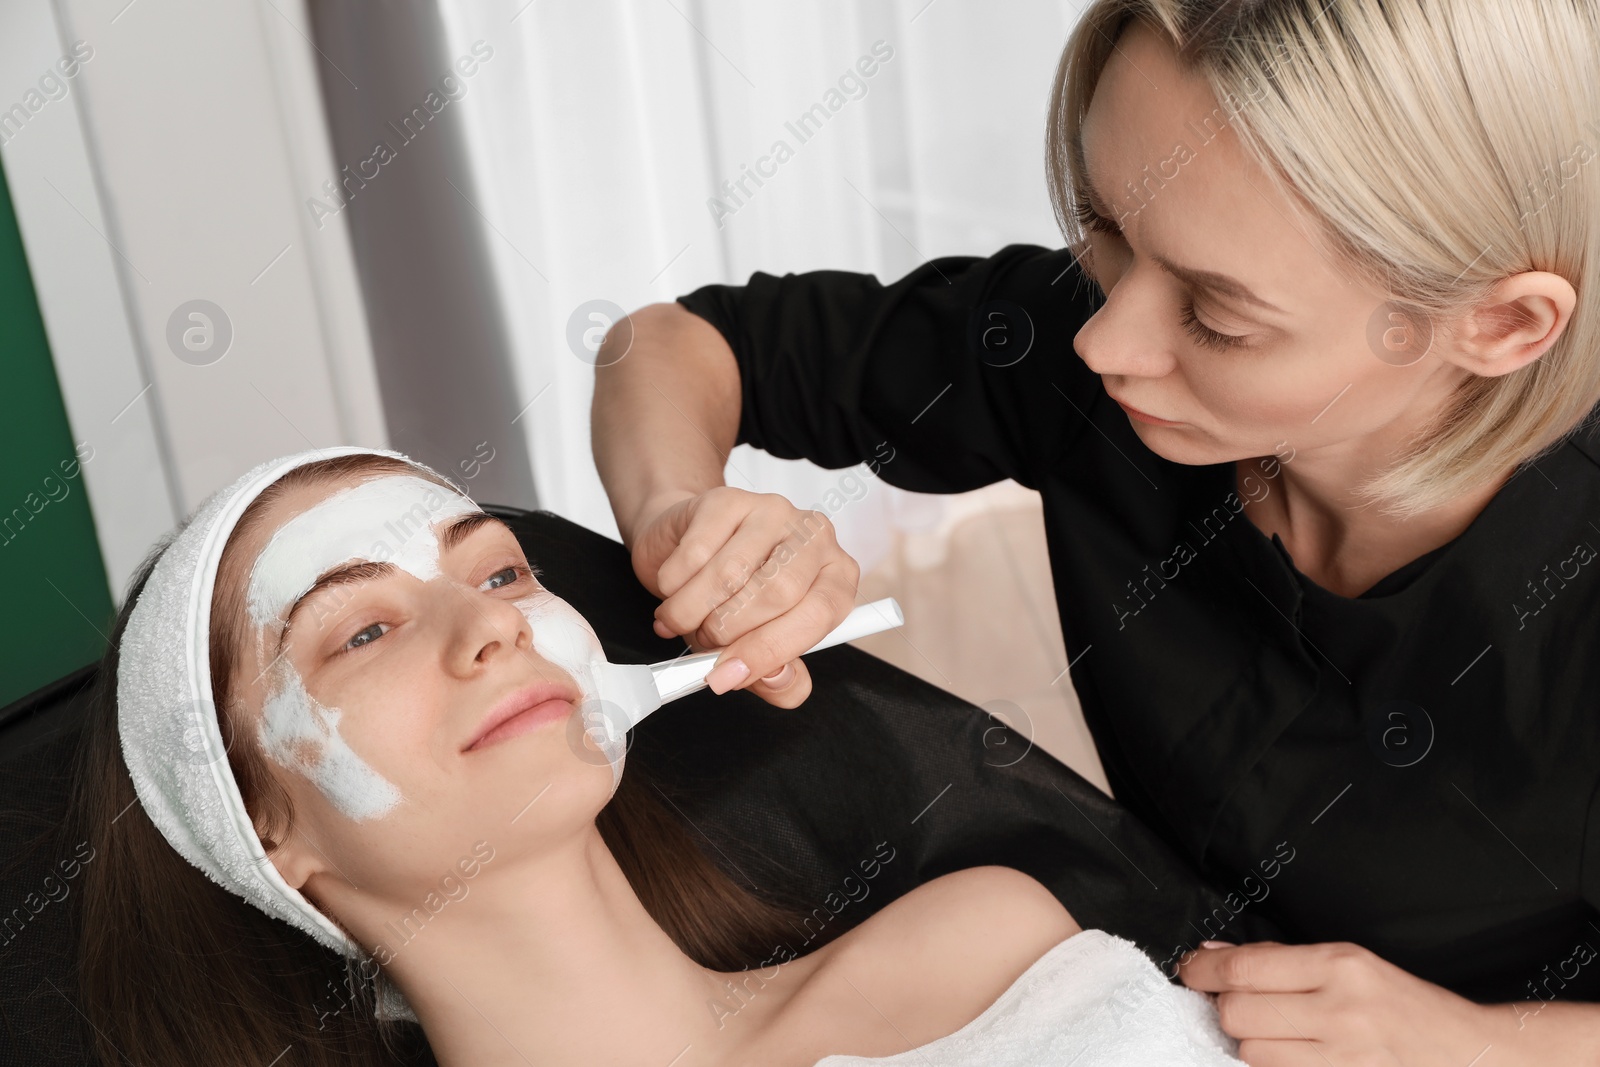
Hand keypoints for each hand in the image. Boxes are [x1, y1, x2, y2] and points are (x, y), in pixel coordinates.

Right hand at [627, 485, 861, 707]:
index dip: (770, 651)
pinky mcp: (728, 498)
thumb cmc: (730, 599)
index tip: (728, 677)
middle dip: (726, 633)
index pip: (819, 615)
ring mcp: (772, 511)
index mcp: (836, 577)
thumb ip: (780, 677)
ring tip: (679, 620)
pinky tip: (671, 589)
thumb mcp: (759, 646)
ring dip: (691, 612)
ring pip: (730, 575)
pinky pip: (695, 553)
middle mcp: (814, 536)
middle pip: (777, 593)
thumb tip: (777, 680)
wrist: (685, 546)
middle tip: (701, 644)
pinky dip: (672, 585)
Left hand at [1178, 940, 1511, 1065]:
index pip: (1245, 969)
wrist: (1470, 1056)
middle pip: (1238, 1013)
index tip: (1190, 969)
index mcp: (1341, 966)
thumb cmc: (1409, 1005)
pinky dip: (1273, 1065)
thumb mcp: (1352, 963)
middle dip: (1228, 1007)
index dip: (1203, 970)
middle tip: (1241, 1002)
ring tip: (1278, 1030)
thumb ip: (1280, 960)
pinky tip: (1291, 1053)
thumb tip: (1216, 956)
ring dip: (1251, 1041)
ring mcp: (1342, 1058)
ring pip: (1251, 1051)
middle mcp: (1340, 1011)